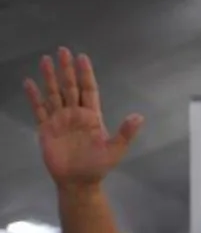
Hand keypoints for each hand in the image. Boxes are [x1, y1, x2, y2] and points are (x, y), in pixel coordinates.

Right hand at [23, 48, 142, 193]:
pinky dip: (34, 96)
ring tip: (45, 60)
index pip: (88, 90)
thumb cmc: (98, 166)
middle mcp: (75, 114)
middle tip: (63, 50)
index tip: (82, 57)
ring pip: (54, 93)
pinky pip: (38, 109)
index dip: (86, 74)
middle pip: (70, 87)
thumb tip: (139, 116)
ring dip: (49, 77)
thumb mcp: (116, 149)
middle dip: (67, 69)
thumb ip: (126, 133)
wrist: (78, 182)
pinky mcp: (46, 129)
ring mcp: (60, 120)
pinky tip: (29, 82)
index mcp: (92, 116)